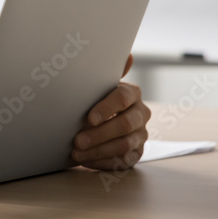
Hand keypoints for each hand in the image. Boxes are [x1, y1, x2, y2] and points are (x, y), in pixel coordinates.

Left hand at [72, 54, 150, 169]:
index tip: (89, 118)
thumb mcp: (97, 84)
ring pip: (124, 145)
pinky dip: (103, 162)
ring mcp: (141, 134)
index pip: (122, 98)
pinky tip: (86, 161)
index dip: (107, 108)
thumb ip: (108, 71)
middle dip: (99, 134)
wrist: (98, 119)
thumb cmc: (95, 99)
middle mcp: (140, 113)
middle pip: (124, 125)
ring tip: (77, 153)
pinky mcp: (137, 152)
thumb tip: (128, 56)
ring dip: (98, 150)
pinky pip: (124, 161)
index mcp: (131, 93)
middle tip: (77, 140)